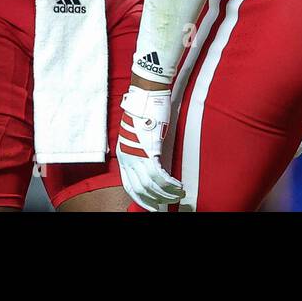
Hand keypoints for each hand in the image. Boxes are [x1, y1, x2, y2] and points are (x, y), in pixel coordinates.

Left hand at [117, 84, 183, 210]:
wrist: (146, 96)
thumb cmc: (144, 111)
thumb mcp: (136, 134)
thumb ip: (139, 149)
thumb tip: (150, 160)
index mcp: (123, 155)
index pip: (129, 186)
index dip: (140, 198)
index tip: (151, 204)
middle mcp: (128, 158)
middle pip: (141, 189)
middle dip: (154, 200)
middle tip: (165, 206)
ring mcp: (138, 155)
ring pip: (152, 185)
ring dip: (166, 193)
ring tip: (178, 195)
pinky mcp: (151, 150)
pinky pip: (161, 175)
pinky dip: (170, 184)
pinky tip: (178, 187)